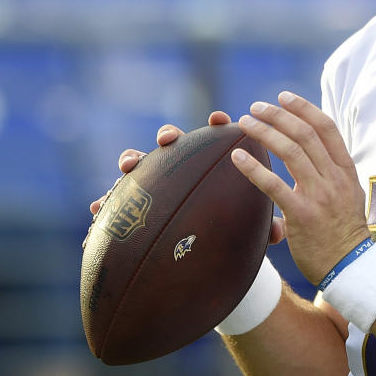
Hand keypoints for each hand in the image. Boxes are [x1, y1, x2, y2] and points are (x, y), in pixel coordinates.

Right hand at [88, 110, 287, 245]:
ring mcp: (158, 183)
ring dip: (132, 158)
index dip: (217, 125)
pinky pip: (117, 200)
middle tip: (169, 139)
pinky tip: (96, 207)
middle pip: (175, 143)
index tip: (220, 119)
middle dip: (169, 134)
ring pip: (142, 163)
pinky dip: (105, 201)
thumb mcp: (251, 232)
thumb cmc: (233, 232)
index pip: (217, 138)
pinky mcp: (136, 204)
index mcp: (214, 167)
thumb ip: (266, 228)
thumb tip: (279, 233)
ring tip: (128, 166)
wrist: (207, 256)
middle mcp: (184, 168)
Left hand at [231, 92, 369, 285]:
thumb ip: (330, 176)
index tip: (285, 97)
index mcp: (346, 171)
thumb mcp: (348, 196)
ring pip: (291, 151)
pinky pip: (273, 184)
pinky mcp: (302, 214)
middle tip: (256, 107)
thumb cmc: (343, 234)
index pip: (327, 129)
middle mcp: (334, 178)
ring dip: (264, 132)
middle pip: (306, 134)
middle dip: (279, 115)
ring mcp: (320, 195)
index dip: (305, 108)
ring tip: (244, 122)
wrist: (350, 266)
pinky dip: (253, 167)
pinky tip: (236, 156)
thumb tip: (309, 161)